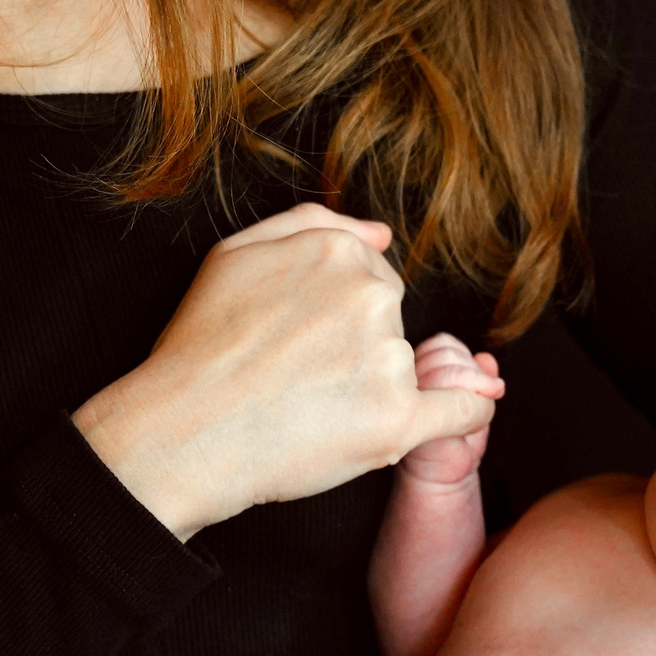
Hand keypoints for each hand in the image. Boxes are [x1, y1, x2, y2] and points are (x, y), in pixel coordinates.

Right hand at [72, 204, 497, 538]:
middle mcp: (372, 298)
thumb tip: (382, 233)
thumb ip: (311, 224)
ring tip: (309, 411)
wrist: (182, 432)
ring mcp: (387, 359)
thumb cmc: (199, 348)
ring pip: (407, 368)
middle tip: (298, 379)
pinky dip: (469, 410)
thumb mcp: (234, 253)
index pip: (368, 280)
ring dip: (376, 388)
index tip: (302, 343)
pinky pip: (463, 410)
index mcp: (338, 254)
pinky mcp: (397, 421)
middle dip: (356, 348)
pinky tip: (472, 408)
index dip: (336, 317)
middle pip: (390, 321)